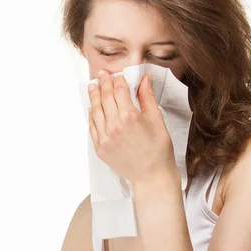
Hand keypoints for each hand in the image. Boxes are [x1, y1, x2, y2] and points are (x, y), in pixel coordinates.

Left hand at [88, 69, 177, 184]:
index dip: (118, 80)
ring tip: (93, 87)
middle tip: (101, 75)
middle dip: (103, 84)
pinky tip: (93, 108)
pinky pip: (92, 127)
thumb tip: (144, 79)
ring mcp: (105, 137)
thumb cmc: (158, 149)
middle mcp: (114, 125)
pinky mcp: (100, 148)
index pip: (120, 91)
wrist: (151, 175)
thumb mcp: (157, 120)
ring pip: (95, 111)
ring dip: (94, 97)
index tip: (116, 75)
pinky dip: (92, 115)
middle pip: (105, 98)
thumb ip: (147, 98)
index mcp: (130, 116)